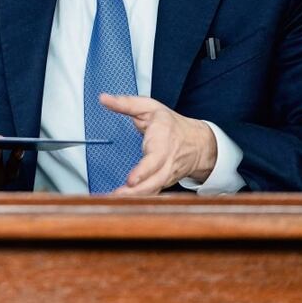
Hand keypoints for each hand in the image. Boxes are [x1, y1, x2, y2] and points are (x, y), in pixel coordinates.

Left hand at [100, 94, 217, 195]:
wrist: (198, 143)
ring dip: (135, 199)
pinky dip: (139, 201)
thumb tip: (103, 98)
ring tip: (114, 202)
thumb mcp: (150, 107)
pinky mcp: (163, 183)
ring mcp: (166, 175)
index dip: (143, 171)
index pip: (155, 160)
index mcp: (163, 141)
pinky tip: (122, 204)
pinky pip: (152, 194)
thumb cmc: (170, 124)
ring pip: (153, 191)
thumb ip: (125, 103)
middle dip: (136, 192)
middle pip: (154, 182)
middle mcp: (167, 162)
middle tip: (117, 196)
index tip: (130, 180)